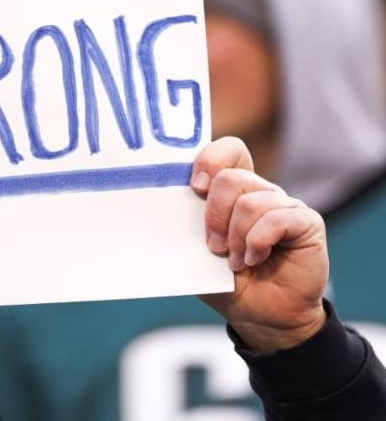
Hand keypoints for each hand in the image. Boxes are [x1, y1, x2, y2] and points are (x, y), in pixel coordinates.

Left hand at [191, 137, 327, 351]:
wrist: (259, 315)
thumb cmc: (225, 281)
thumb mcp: (195, 253)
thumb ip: (184, 226)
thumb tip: (159, 209)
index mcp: (234, 192)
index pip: (229, 151)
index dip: (210, 160)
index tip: (195, 187)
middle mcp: (260, 192)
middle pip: (231, 178)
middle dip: (214, 216)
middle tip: (214, 247)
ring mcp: (285, 206)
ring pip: (251, 202)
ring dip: (236, 238)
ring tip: (236, 262)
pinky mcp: (306, 223)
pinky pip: (277, 219)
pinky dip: (258, 242)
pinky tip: (255, 259)